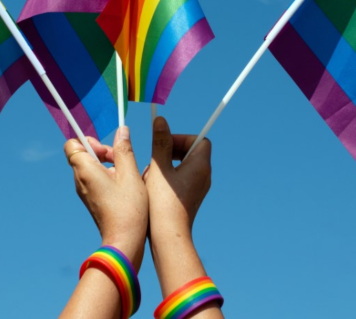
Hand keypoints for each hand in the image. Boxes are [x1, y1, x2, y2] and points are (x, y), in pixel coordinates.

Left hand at [63, 127, 147, 267]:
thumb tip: (122, 129)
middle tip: (120, 161)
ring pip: (90, 167)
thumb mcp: (130, 174)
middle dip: (102, 151)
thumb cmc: (127, 208)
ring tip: (125, 175)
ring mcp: (84, 192)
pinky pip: (94, 180)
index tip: (107, 149)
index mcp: (84, 170)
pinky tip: (124, 186)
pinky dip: (107, 177)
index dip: (88, 140)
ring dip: (107, 164)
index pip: (71, 144)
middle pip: (83, 154)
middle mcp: (79, 180)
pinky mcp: (91, 200)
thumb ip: (124, 150)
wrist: (124, 241)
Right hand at [144, 117, 211, 240]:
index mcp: (200, 166)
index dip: (182, 137)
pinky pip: (181, 179)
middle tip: (156, 156)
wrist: (169, 235)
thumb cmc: (163, 201)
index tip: (165, 143)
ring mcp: (198, 188)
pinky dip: (167, 178)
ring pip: (183, 166)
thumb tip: (161, 120)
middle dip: (171, 150)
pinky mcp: (189, 198)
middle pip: (192, 152)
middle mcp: (204, 176)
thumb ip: (160, 143)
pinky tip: (152, 187)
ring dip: (166, 165)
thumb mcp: (158, 168)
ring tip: (151, 174)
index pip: (200, 140)